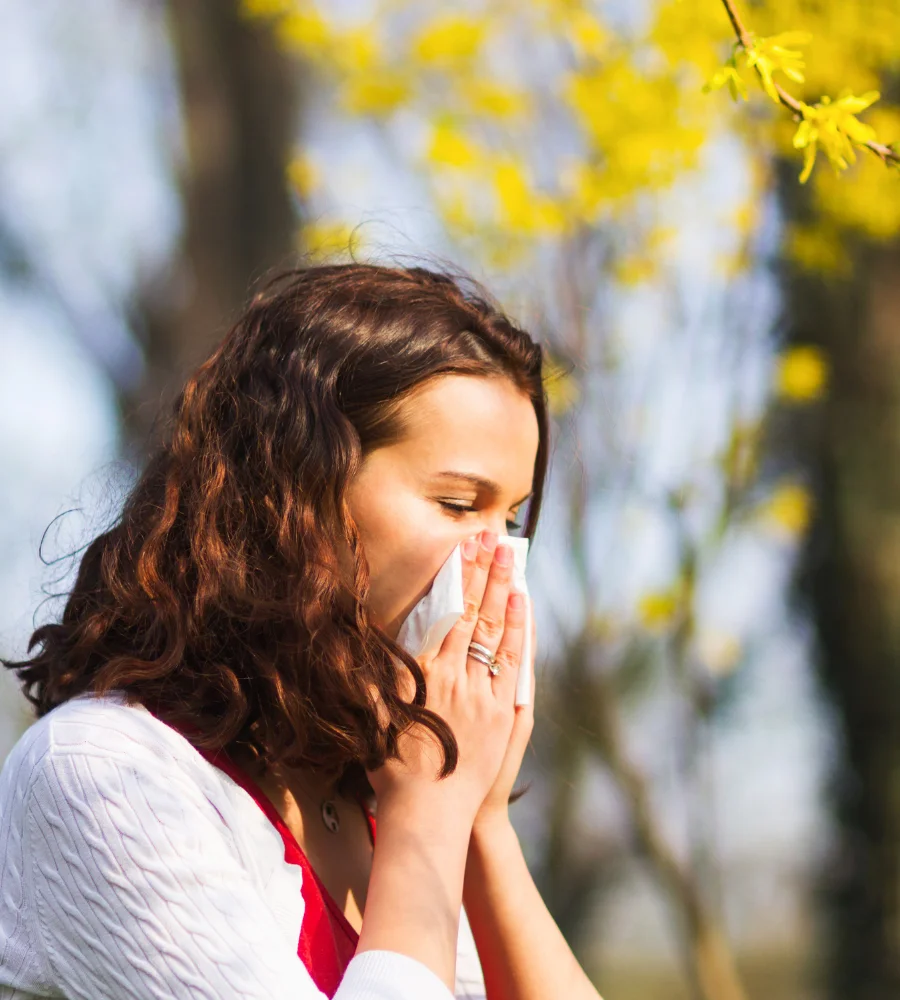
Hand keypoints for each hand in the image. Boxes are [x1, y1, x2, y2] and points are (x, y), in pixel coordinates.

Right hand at [366, 530, 527, 822]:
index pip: (446, 613)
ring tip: (512, 558)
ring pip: (497, 632)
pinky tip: (522, 606)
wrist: (429, 816)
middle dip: (485, 572)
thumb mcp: (376, 715)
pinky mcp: (503, 715)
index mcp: (424, 675)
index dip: (458, 577)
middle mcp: (457, 678)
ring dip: (505, 591)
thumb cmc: (393, 769)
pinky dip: (519, 632)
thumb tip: (373, 638)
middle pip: (475, 613)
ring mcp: (485, 695)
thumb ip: (379, 675)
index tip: (465, 546)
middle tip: (494, 537)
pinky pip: (514, 663)